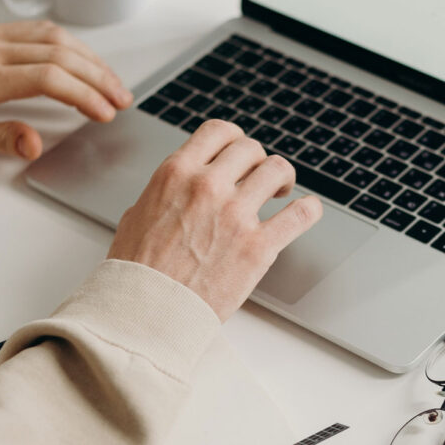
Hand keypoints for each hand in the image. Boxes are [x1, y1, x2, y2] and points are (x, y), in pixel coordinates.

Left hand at [0, 20, 132, 159]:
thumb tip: (35, 144)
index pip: (48, 78)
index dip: (84, 95)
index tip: (105, 112)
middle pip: (61, 55)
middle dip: (99, 78)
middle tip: (122, 99)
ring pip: (56, 37)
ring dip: (91, 59)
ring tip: (112, 82)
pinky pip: (41, 30)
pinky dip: (71, 44)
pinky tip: (85, 60)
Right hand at [107, 120, 323, 320]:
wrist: (145, 313)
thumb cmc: (136, 271)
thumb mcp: (138, 213)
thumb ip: (166, 191)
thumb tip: (181, 186)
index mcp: (176, 174)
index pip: (219, 131)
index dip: (234, 139)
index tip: (239, 153)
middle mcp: (208, 187)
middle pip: (251, 149)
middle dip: (257, 161)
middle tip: (258, 178)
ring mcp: (236, 215)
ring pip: (277, 170)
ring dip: (282, 178)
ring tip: (279, 192)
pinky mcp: (258, 248)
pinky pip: (300, 214)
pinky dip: (309, 210)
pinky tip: (306, 211)